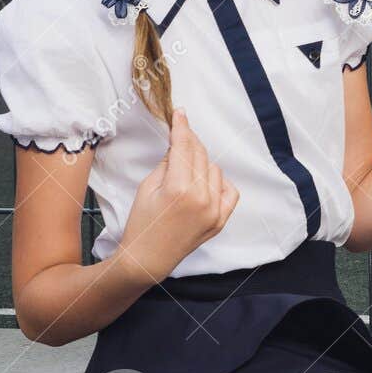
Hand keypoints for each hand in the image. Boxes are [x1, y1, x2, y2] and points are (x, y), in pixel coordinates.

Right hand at [119, 108, 239, 282]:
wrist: (148, 258)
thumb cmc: (142, 223)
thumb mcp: (148, 186)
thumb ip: (167, 162)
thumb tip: (179, 144)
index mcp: (179, 188)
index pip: (183, 146)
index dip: (181, 127)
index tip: (180, 113)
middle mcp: (201, 198)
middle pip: (200, 154)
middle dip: (190, 142)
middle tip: (181, 135)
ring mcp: (214, 211)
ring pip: (214, 169)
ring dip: (201, 163)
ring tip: (185, 170)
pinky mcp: (220, 221)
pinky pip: (229, 190)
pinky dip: (218, 182)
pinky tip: (204, 184)